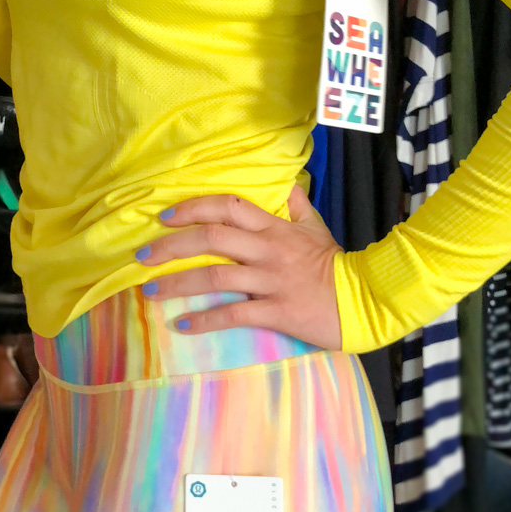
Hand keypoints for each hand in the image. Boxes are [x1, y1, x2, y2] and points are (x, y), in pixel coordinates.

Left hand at [137, 187, 344, 349]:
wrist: (367, 298)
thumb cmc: (338, 265)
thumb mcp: (318, 228)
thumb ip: (298, 206)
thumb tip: (286, 185)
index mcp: (275, 228)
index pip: (228, 207)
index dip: (194, 208)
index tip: (166, 217)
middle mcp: (268, 250)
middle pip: (212, 238)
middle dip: (171, 245)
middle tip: (142, 255)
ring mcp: (271, 281)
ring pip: (216, 277)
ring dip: (178, 283)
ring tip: (151, 291)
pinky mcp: (276, 311)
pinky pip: (234, 314)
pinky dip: (206, 320)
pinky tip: (183, 326)